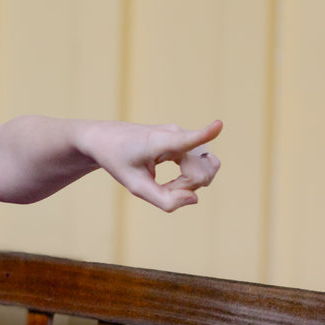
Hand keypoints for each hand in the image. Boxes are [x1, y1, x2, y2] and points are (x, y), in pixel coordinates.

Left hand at [84, 119, 221, 211]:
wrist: (106, 139)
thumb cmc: (118, 160)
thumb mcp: (134, 186)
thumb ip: (163, 199)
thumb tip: (195, 199)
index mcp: (160, 141)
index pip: (187, 139)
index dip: (206, 134)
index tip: (219, 124)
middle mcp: (177, 133)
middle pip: (201, 172)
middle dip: (185, 188)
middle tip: (161, 190)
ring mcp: (185, 135)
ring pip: (204, 169)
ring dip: (187, 184)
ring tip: (164, 185)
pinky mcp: (187, 140)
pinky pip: (201, 166)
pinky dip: (188, 179)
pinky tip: (172, 182)